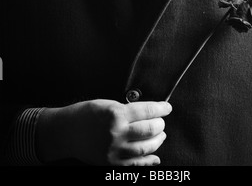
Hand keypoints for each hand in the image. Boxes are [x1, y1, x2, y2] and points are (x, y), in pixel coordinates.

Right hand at [36, 99, 171, 165]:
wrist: (66, 132)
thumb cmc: (86, 114)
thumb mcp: (107, 104)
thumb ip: (127, 110)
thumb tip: (148, 113)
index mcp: (116, 114)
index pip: (147, 110)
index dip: (161, 108)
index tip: (167, 107)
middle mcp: (117, 133)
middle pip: (149, 130)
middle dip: (160, 124)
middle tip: (161, 121)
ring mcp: (114, 151)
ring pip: (145, 148)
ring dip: (157, 141)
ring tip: (160, 135)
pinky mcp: (111, 164)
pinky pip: (135, 165)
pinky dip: (148, 161)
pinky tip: (155, 157)